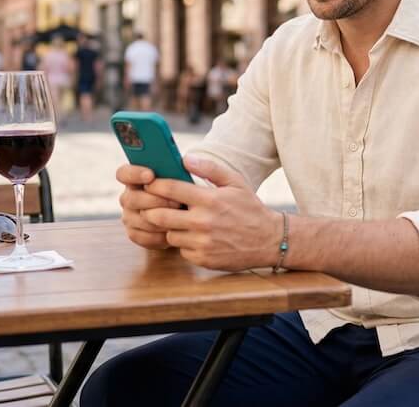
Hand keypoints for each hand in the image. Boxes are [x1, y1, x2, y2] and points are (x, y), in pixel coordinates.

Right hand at [116, 164, 180, 249]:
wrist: (185, 220)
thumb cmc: (184, 194)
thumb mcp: (182, 180)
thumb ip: (178, 170)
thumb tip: (186, 161)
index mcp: (135, 178)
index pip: (123, 173)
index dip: (134, 173)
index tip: (151, 175)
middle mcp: (128, 197)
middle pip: (131, 198)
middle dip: (154, 200)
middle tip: (177, 201)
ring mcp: (129, 216)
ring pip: (138, 218)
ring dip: (159, 219)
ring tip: (180, 218)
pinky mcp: (134, 233)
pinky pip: (142, 236)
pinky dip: (158, 234)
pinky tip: (173, 231)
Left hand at [142, 156, 280, 270]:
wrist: (269, 240)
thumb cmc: (250, 208)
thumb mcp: (235, 182)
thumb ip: (209, 168)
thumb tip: (184, 158)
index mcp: (209, 200)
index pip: (171, 189)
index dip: (154, 185)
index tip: (148, 183)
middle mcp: (203, 222)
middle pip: (159, 216)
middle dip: (152, 210)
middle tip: (151, 205)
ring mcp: (202, 243)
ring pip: (169, 235)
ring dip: (170, 228)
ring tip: (179, 221)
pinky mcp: (203, 259)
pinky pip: (181, 251)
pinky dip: (184, 244)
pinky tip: (195, 237)